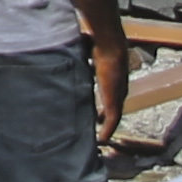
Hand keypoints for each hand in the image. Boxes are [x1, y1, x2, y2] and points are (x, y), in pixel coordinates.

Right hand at [89, 32, 136, 147]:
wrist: (109, 45)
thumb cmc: (97, 42)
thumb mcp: (85, 49)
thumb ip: (78, 52)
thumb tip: (64, 44)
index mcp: (112, 76)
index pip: (108, 93)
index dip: (102, 102)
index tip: (95, 109)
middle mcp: (117, 88)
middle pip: (112, 105)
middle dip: (104, 115)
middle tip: (96, 123)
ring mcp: (117, 95)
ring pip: (112, 116)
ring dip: (106, 126)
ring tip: (99, 136)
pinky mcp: (114, 102)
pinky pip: (112, 121)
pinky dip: (108, 130)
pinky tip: (102, 139)